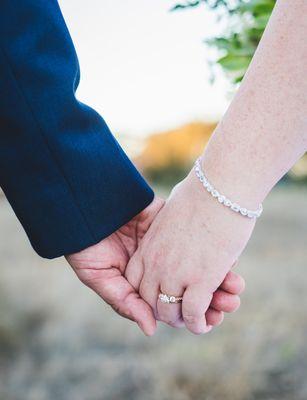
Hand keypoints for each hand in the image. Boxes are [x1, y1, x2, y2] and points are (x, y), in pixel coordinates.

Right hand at [66, 193, 245, 335]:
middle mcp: (159, 265)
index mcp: (144, 282)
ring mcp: (166, 244)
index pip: (174, 302)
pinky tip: (228, 258)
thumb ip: (125, 302)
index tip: (213, 320)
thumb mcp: (100, 278)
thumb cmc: (85, 248)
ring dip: (218, 276)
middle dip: (212, 297)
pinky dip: (212, 248)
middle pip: (191, 285)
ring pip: (198, 263)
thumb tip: (151, 329)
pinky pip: (196, 238)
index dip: (193, 313)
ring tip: (235, 286)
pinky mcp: (170, 223)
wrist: (84, 207)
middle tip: (230, 304)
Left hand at [125, 173, 253, 334]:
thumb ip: (169, 222)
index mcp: (149, 246)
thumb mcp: (174, 209)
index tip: (164, 294)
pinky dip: (199, 323)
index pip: (136, 280)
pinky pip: (193, 313)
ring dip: (184, 321)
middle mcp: (157, 263)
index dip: (150, 292)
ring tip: (197, 320)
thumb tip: (174, 218)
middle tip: (181, 313)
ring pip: (171, 312)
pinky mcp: (200, 280)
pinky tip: (206, 323)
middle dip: (166, 311)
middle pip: (150, 300)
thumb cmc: (202, 193)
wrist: (221, 187)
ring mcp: (176, 273)